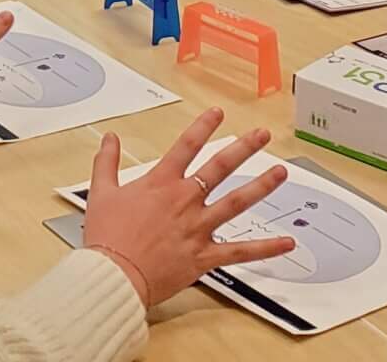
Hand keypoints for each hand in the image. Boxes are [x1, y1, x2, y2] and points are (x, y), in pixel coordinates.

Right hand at [79, 114, 294, 308]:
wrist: (115, 274)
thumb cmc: (108, 237)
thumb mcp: (101, 192)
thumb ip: (107, 162)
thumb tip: (109, 139)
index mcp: (161, 183)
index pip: (186, 145)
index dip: (203, 126)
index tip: (218, 113)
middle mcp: (185, 200)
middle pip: (220, 167)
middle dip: (244, 147)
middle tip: (262, 135)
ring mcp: (198, 227)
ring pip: (237, 202)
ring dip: (261, 186)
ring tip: (281, 172)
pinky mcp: (205, 256)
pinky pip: (240, 251)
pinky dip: (265, 249)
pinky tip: (286, 243)